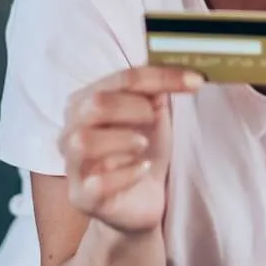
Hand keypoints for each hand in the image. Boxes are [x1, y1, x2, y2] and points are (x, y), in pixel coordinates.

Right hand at [59, 66, 202, 233]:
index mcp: (85, 103)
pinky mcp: (82, 197)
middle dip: (132, 107)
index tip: (195, 80)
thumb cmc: (143, 152)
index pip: (121, 79)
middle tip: (153, 118)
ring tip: (142, 144)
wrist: (142, 200)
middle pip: (95, 105)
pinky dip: (126, 173)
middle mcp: (70, 131)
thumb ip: (156, 90)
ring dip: (122, 139)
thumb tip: (176, 65)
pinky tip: (142, 169)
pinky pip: (97, 182)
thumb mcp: (153, 115)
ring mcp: (73, 166)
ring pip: (83, 141)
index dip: (160, 77)